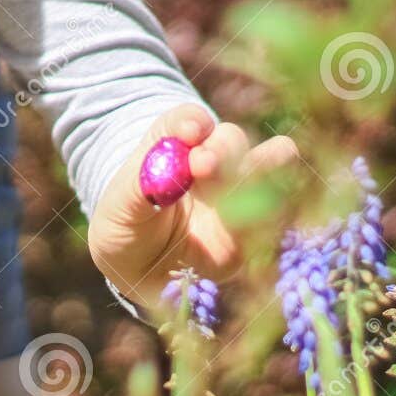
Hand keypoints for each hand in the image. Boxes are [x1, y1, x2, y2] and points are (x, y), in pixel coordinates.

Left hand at [87, 103, 297, 311]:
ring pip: (267, 169)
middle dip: (223, 149)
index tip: (188, 132)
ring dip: (261, 171)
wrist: (138, 274)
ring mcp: (236, 196)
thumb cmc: (124, 229)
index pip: (189, 121)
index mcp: (175, 147)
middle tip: (202, 164)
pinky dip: (269, 215)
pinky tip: (252, 224)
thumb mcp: (120, 207)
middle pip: (231, 139)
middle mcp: (211, 165)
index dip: (191, 122)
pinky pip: (274, 218)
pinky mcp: (253, 234)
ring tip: (246, 181)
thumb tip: (166, 167)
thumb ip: (141, 186)